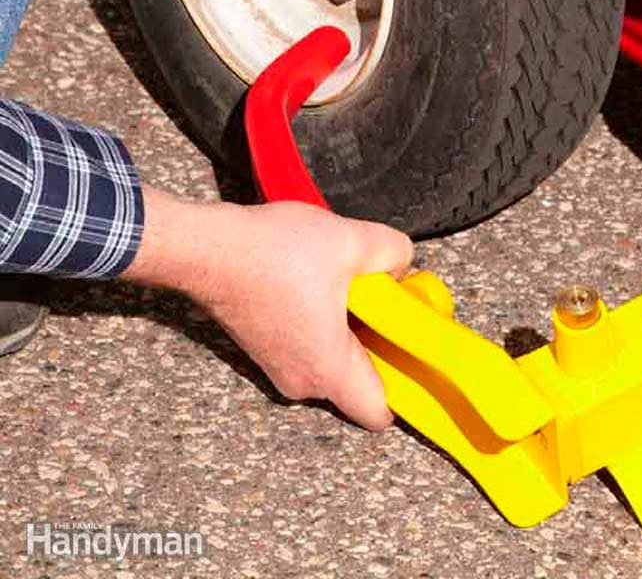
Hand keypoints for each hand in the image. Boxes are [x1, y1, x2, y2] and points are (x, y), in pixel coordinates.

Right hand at [124, 188, 412, 429]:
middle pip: (363, 380)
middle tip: (390, 299)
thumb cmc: (272, 252)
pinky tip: (327, 282)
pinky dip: (329, 322)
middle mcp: (303, 382)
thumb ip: (395, 255)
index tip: (421, 351)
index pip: (380, 412)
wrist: (207, 248)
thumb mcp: (353, 240)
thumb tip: (402, 269)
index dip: (409, 387)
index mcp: (328, 370)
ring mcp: (282, 368)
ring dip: (354, 327)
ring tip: (354, 284)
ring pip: (338, 360)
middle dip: (383, 343)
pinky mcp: (269, 349)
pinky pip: (314, 347)